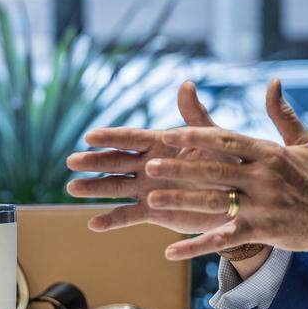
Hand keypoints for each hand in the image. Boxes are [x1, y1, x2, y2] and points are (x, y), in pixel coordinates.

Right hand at [66, 81, 235, 233]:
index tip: (89, 137)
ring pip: (116, 187)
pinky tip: (93, 224)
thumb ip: (196, 116)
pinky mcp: (153, 211)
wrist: (236, 195)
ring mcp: (148, 187)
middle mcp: (148, 164)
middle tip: (71, 161)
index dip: (111, 137)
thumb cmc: (226, 161)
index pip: (131, 138)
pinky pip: (129, 215)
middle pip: (116, 161)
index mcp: (160, 144)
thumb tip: (186, 84)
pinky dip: (112, 220)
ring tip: (72, 188)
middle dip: (94, 162)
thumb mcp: (213, 138)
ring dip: (95, 188)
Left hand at [144, 80, 307, 289]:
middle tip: (150, 167)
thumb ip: (282, 114)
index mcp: (271, 154)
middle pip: (215, 171)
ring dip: (182, 201)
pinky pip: (224, 239)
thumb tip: (272, 82)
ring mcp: (264, 206)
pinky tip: (171, 251)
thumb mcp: (306, 143)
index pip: (228, 141)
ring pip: (215, 203)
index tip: (170, 134)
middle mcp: (265, 178)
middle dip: (181, 168)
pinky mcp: (265, 231)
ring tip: (153, 200)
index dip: (197, 137)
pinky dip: (196, 246)